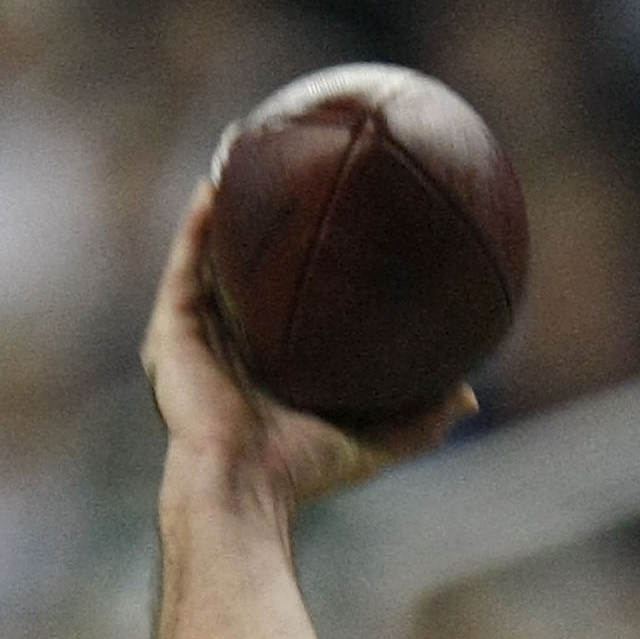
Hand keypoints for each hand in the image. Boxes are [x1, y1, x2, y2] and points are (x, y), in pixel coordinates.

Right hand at [141, 181, 476, 505]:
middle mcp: (224, 352)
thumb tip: (470, 396)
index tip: (331, 226)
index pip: (281, 312)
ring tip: (246, 151)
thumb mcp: (375, 440)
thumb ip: (420, 418)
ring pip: (207, 259)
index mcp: (265, 373)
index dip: (301, 272)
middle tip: (287, 175)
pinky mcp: (169, 331)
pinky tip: (222, 175)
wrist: (243, 488)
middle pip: (243, 276)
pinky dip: (199, 220)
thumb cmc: (304, 475)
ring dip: (223, 207)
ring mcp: (191, 340)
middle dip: (259, 228)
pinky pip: (185, 263)